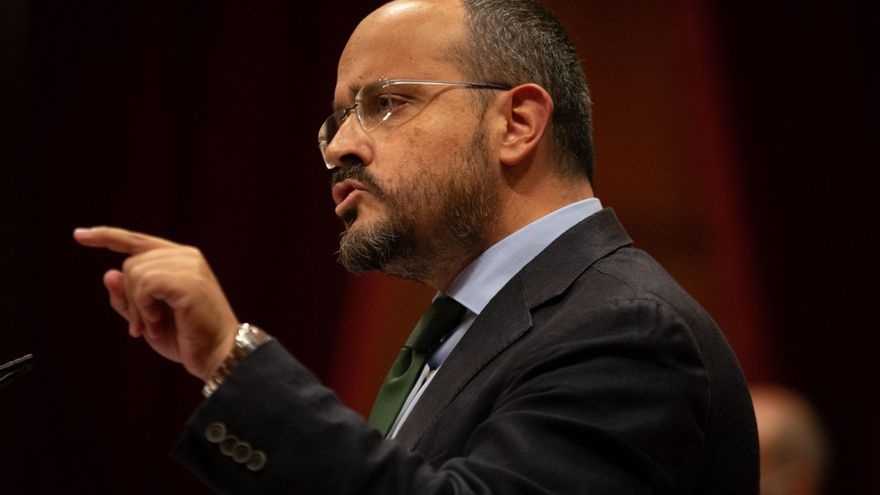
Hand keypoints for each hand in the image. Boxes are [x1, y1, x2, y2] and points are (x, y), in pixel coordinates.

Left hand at [74, 227, 238, 380]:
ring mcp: (189, 266)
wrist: (218, 354)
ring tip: (155, 325)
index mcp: (179, 260)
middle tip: (144, 325)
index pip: (137, 241)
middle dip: (130, 298)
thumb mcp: (147, 319)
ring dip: (138, 307)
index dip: (107, 236)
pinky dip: (145, 307)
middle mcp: (186, 256)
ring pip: (135, 273)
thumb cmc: (187, 338)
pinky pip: (145, 284)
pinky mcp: (188, 280)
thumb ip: (127, 298)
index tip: (79, 235)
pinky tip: (158, 321)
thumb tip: (108, 273)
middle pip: (131, 263)